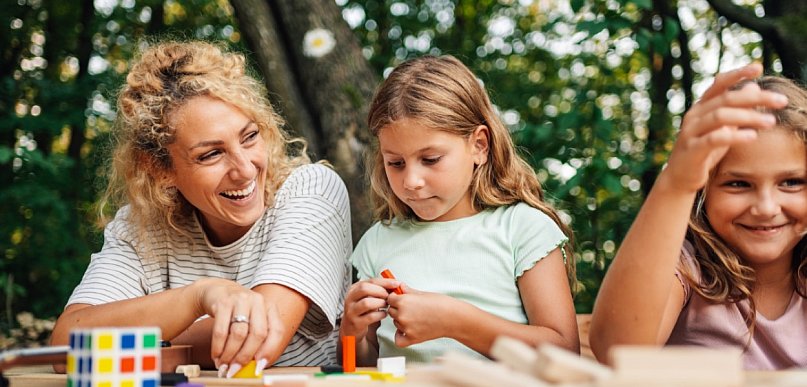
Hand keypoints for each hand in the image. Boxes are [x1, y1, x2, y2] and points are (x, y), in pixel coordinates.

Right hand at [192, 278, 268, 375]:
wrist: (216, 291)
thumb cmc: (237, 311)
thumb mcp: (252, 320)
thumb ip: (256, 341)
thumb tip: (255, 367)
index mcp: (270, 307)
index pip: (277, 331)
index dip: (269, 351)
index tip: (259, 367)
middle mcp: (258, 301)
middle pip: (258, 334)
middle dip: (246, 356)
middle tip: (236, 369)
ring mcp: (240, 300)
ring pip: (239, 333)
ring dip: (230, 354)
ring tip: (224, 365)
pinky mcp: (223, 303)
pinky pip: (221, 330)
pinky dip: (218, 347)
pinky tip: (216, 355)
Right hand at [340, 278, 399, 340]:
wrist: (352, 328)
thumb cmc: (362, 311)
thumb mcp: (367, 297)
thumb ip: (378, 290)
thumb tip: (394, 284)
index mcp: (354, 289)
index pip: (370, 281)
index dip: (385, 282)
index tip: (395, 284)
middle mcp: (351, 299)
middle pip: (364, 289)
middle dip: (380, 291)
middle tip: (388, 296)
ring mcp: (352, 311)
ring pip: (366, 303)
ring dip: (380, 303)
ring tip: (386, 305)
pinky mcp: (356, 323)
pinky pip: (370, 317)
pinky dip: (380, 314)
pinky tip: (383, 314)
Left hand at [386, 284, 457, 346]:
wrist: (453, 318)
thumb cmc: (440, 303)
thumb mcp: (422, 293)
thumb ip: (408, 291)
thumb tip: (399, 286)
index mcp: (403, 301)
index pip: (390, 299)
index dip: (396, 298)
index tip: (403, 299)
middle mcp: (402, 314)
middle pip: (391, 311)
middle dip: (398, 309)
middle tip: (412, 309)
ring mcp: (406, 327)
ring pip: (396, 323)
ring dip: (401, 321)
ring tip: (416, 317)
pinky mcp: (412, 338)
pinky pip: (398, 339)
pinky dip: (400, 335)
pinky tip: (407, 330)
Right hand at [664, 63, 787, 192]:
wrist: (680, 178)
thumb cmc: (704, 151)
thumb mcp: (722, 128)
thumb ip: (735, 108)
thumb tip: (753, 86)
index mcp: (700, 107)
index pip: (719, 84)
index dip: (737, 74)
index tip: (758, 67)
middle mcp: (694, 115)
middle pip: (726, 99)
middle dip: (755, 98)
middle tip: (781, 100)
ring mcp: (691, 132)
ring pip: (720, 116)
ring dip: (748, 116)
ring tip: (771, 121)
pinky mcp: (692, 150)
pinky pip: (714, 139)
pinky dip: (735, 136)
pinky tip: (752, 136)